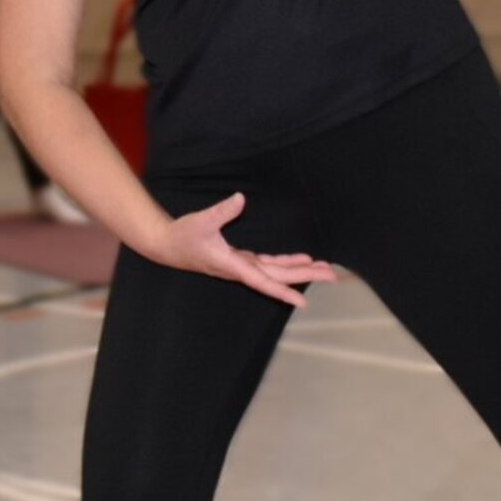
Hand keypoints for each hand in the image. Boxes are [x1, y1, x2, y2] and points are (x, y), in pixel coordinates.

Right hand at [150, 193, 336, 307]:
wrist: (167, 245)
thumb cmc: (183, 235)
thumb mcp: (201, 221)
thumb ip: (221, 211)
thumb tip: (240, 199)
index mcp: (233, 265)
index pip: (263, 281)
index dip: (283, 291)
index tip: (303, 301)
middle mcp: (241, 269)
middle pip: (279, 277)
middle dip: (306, 276)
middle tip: (333, 275)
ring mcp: (242, 266)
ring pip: (277, 272)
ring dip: (300, 270)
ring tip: (325, 269)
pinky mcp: (241, 260)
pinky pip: (269, 264)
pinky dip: (286, 263)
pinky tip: (302, 260)